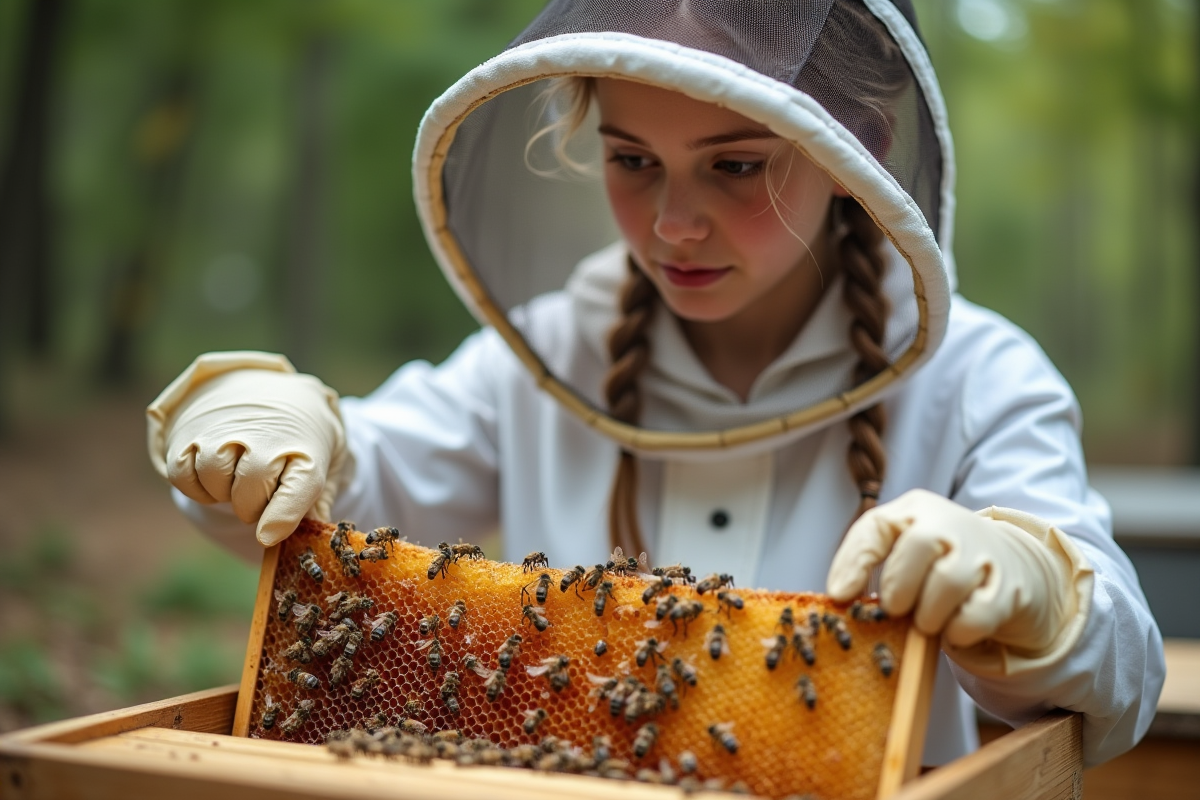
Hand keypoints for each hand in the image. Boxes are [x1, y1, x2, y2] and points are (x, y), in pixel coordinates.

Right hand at [147, 352, 346, 546]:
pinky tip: (215, 476)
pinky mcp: (189, 432)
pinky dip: (196, 487)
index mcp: (306, 445)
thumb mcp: (323, 460)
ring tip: (238, 479)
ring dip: (224, 493)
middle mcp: (264, 433)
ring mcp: (223, 429)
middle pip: (249, 489)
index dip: (282, 515)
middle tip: (259, 498)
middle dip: (253, 508)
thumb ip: (317, 502)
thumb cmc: (298, 435)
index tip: (267, 537)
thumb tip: (315, 537)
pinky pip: (183, 475)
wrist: (267, 386)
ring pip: (214, 479)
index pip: (298, 485)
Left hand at [827, 489, 1092, 674]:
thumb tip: (838, 596)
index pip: (877, 526)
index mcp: (914, 511)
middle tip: (897, 610)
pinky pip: (978, 615)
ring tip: (927, 621)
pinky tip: (954, 629)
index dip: (854, 562)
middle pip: (920, 544)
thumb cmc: (937, 559)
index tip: (840, 596)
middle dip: (901, 587)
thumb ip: (865, 561)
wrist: (1007, 563)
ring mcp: (983, 554)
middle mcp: (950, 524)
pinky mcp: (1008, 588)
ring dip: (929, 614)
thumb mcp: (899, 547)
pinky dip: (959, 631)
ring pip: (950, 581)